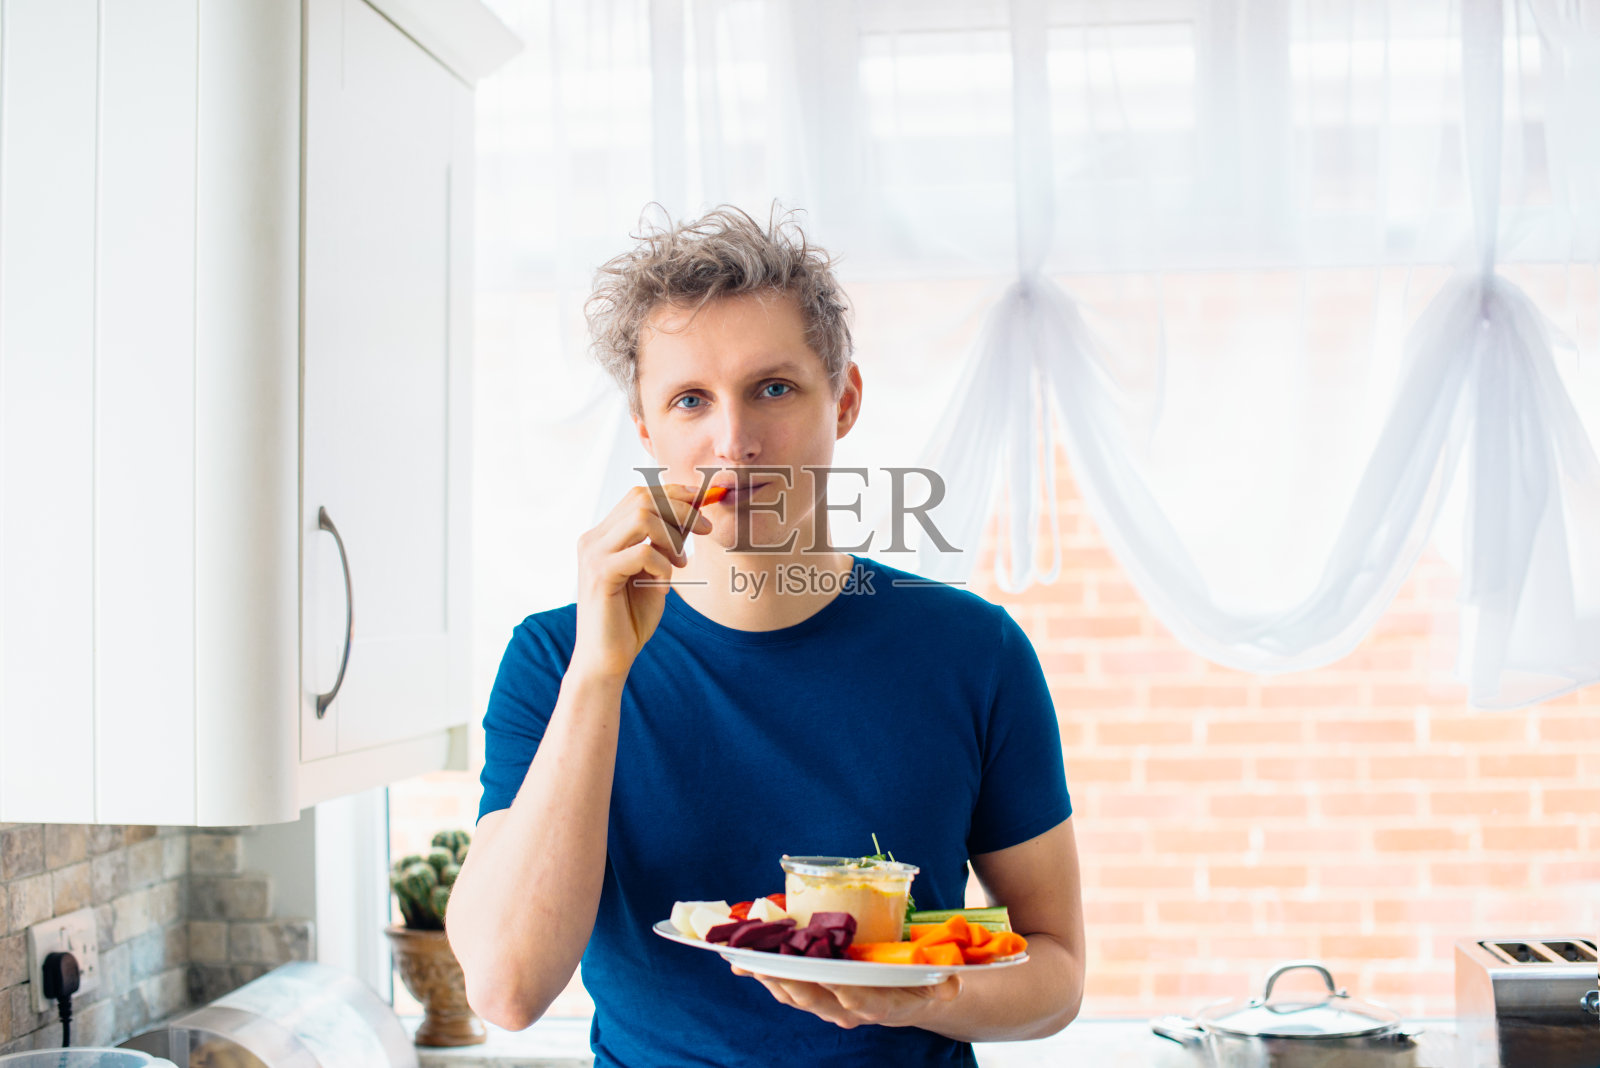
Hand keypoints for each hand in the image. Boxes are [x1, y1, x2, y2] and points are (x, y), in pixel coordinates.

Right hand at [571, 483, 710, 678]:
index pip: (639, 495)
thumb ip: (663, 545)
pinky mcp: (600, 574)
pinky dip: (663, 566)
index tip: (703, 500)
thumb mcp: (653, 573)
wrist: (607, 660)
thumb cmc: (629, 619)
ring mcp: (593, 555)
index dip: (674, 492)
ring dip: (673, 537)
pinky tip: (663, 587)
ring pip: (643, 517)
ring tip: (681, 565)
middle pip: (642, 498)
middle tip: (706, 529)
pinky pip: (643, 552)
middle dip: (681, 508)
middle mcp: (593, 539)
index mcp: (603, 536)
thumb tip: (690, 514)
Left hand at [730, 965, 961, 1029]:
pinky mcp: (814, 995)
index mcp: (879, 1005)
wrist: (911, 1001)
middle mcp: (848, 1009)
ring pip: (793, 994)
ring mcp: (828, 1004)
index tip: (828, 980)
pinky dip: (763, 975)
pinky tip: (739, 963)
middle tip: (765, 963)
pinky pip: (785, 987)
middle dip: (787, 981)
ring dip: (768, 977)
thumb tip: (954, 984)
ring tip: (744, 959)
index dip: (841, 992)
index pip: (857, 1002)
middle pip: (813, 998)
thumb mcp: (942, 983)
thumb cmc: (923, 983)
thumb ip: (947, 984)